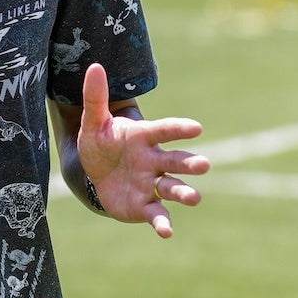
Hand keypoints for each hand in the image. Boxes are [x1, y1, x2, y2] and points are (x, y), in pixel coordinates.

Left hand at [77, 63, 208, 237]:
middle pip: (175, 161)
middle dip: (190, 163)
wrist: (94, 173)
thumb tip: (94, 66)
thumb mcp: (93, 120)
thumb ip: (95, 97)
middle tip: (204, 164)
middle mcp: (153, 160)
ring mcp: (151, 184)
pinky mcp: (145, 206)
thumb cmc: (100, 142)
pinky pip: (157, 213)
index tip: (196, 127)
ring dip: (184, 192)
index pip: (164, 130)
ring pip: (172, 187)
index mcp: (143, 137)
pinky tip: (166, 231)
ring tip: (194, 198)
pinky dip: (163, 222)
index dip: (179, 128)